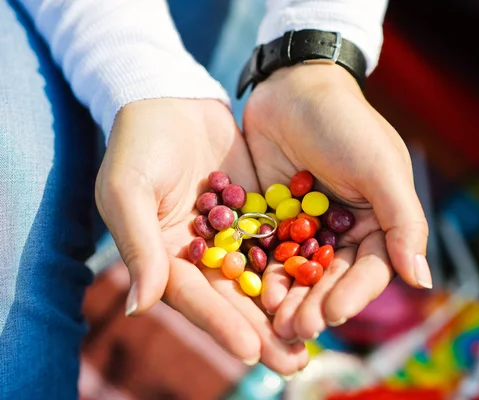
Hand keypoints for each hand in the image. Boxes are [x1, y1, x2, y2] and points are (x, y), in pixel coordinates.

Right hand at [95, 98, 307, 374]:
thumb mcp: (129, 191)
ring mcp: (232, 235)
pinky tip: (324, 282)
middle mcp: (201, 255)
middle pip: (233, 299)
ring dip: (286, 306)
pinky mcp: (256, 213)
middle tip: (296, 362)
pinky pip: (278, 242)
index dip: (220, 324)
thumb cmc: (138, 144)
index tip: (249, 352)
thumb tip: (140, 306)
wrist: (171, 100)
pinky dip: (297, 263)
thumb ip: (139, 247)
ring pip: (261, 277)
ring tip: (316, 336)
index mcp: (166, 257)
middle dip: (263, 332)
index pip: (195, 297)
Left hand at [244, 64, 431, 341]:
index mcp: (377, 221)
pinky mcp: (274, 218)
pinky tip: (255, 291)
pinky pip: (269, 251)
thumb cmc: (345, 124)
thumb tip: (423, 281)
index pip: (369, 269)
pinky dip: (264, 272)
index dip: (352, 294)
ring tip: (275, 321)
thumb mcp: (380, 168)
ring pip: (300, 272)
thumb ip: (403, 221)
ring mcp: (307, 226)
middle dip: (316, 304)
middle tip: (297, 328)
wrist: (293, 87)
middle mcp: (344, 230)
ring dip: (290, 298)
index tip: (333, 313)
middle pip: (332, 278)